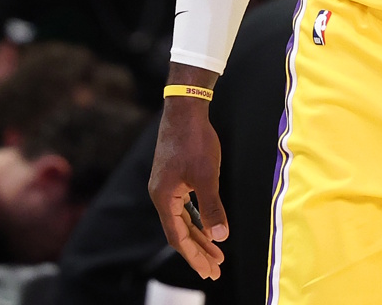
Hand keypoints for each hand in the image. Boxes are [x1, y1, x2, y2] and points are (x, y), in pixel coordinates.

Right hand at [148, 91, 228, 279]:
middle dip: (198, 252)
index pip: (178, 237)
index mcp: (164, 198)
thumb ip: (212, 207)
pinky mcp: (174, 180)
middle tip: (215, 270)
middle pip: (180, 233)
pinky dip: (198, 220)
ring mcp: (167, 188)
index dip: (194, 255)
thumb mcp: (207, 175)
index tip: (208, 271)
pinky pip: (185, 208)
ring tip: (217, 255)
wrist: (185, 111)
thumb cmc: (195, 141)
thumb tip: (220, 237)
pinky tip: (210, 229)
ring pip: (183, 221)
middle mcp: (161, 197)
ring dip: (200, 237)